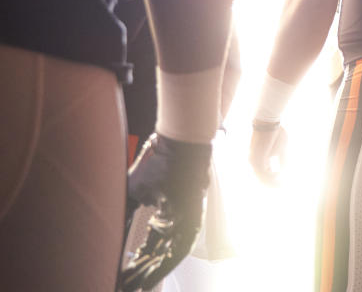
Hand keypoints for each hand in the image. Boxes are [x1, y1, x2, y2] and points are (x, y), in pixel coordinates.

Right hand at [120, 133, 211, 290]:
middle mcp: (179, 223)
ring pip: (170, 256)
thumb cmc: (159, 163)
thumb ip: (123, 213)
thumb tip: (107, 232)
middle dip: (142, 274)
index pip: (150, 248)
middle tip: (127, 287)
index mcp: (165, 218)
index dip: (138, 265)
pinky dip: (164, 264)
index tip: (123, 278)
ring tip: (135, 287)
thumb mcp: (135, 192)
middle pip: (160, 256)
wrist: (179, 144)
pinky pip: (180, 248)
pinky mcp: (194, 218)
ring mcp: (188, 221)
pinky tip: (150, 276)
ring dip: (151, 273)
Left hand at [249, 121, 287, 185]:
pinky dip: (271, 176)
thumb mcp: (282, 149)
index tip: (283, 183)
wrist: (267, 122)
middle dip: (273, 184)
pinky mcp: (256, 159)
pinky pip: (263, 173)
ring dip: (273, 182)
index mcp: (259, 160)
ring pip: (262, 178)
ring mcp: (254, 161)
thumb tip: (284, 172)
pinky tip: (279, 176)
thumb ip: (282, 161)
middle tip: (283, 186)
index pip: (265, 175)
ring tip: (282, 184)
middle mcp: (254, 162)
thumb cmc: (275, 133)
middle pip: (263, 179)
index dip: (274, 180)